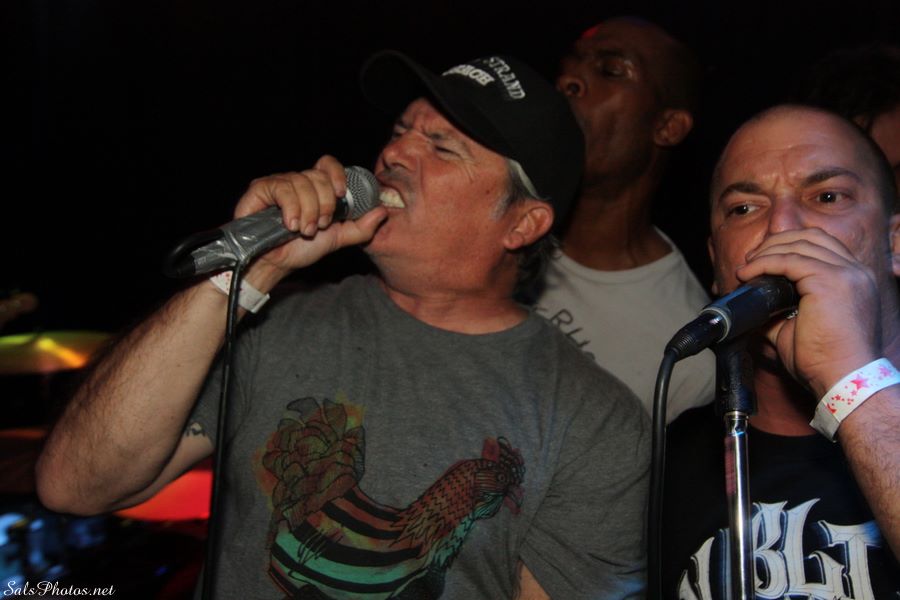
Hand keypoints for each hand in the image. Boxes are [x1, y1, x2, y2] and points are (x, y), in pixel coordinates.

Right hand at [234, 156, 386, 279]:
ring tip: (304, 230)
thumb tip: (381, 211)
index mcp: (315, 189)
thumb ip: (361, 227)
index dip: (337, 175)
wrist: (275, 265)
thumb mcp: (337, 239)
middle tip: (319, 226)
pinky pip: (282, 188)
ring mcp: (278, 183)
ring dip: (308, 211)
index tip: (341, 194)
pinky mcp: (260, 188)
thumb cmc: (301, 249)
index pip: (328, 164)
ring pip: (302, 182)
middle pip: (318, 176)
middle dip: (324, 204)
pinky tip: (290, 224)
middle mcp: (297, 181)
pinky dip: (291, 207)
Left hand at [735, 228, 880, 396]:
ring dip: (767, 252)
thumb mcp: (800, 327)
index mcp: (854, 280)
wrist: (843, 380)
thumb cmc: (825, 362)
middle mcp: (855, 272)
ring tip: (746, 268)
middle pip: (811, 237)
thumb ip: (781, 309)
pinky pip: (789, 260)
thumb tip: (753, 305)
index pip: (822, 245)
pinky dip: (765, 263)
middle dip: (776, 243)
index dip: (789, 245)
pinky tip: (748, 273)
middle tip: (751, 260)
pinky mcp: (830, 281)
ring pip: (799, 244)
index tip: (762, 259)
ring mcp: (846, 274)